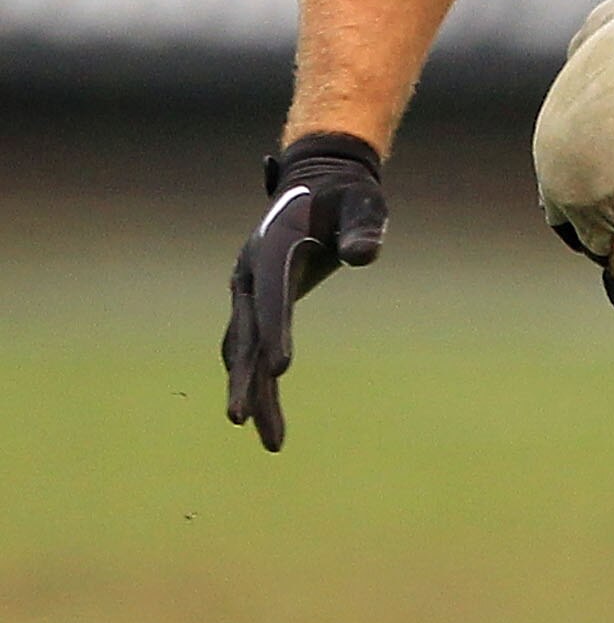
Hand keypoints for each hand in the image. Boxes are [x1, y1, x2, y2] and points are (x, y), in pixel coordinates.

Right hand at [223, 135, 388, 450]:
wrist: (320, 181)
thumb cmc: (347, 194)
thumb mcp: (363, 202)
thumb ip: (363, 227)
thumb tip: (363, 255)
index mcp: (273, 247)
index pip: (272, 296)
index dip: (275, 332)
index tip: (279, 370)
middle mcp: (251, 273)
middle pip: (246, 333)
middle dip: (245, 379)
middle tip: (240, 420)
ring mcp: (250, 291)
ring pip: (244, 351)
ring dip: (252, 394)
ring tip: (272, 441)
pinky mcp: (259, 304)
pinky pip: (254, 349)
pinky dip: (259, 384)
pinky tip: (269, 419)